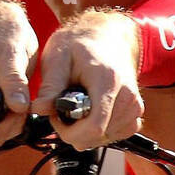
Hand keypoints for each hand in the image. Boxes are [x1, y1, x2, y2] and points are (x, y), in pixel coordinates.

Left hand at [32, 9, 143, 150]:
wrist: (106, 36)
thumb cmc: (80, 44)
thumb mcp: (58, 57)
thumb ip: (50, 85)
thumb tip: (38, 109)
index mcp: (108, 81)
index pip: (93, 127)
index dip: (68, 131)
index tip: (56, 115)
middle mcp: (128, 96)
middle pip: (97, 135)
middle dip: (73, 130)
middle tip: (61, 107)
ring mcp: (135, 106)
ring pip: (104, 138)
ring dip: (85, 130)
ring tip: (76, 104)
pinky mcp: (136, 113)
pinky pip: (114, 135)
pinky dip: (98, 129)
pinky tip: (89, 110)